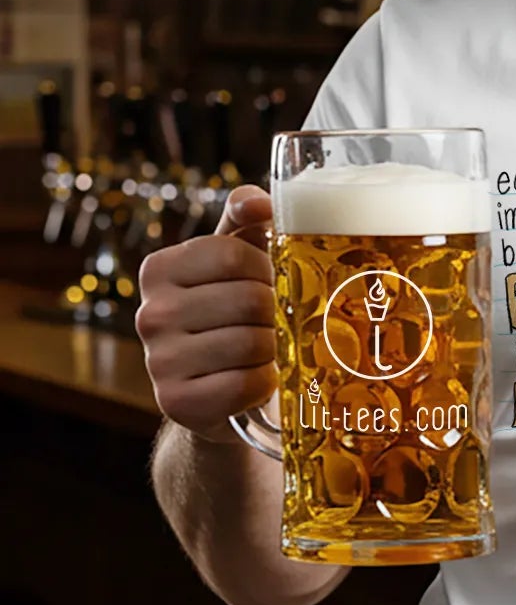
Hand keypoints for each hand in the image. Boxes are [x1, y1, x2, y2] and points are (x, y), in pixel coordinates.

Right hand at [135, 184, 277, 443]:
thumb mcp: (237, 255)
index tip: (269, 280)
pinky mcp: (178, 403)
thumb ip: (246, 217)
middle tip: (276, 320)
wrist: (220, 387)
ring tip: (268, 347)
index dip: (266, 268)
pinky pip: (246, 385)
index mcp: (160, 268)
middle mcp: (150, 313)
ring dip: (275, 347)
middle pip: (249, 300)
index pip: (233, 255)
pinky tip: (258, 376)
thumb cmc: (235, 309)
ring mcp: (159, 362)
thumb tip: (260, 202)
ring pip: (252, 343)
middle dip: (276, 311)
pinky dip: (266, 381)